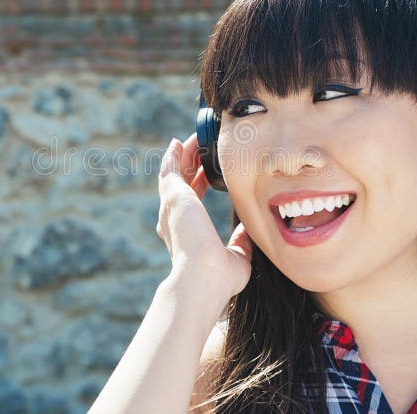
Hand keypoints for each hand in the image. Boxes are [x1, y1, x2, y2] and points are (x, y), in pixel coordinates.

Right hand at [156, 132, 252, 299]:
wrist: (202, 277)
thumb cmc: (219, 277)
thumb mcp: (236, 257)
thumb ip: (240, 242)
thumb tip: (247, 230)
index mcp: (185, 232)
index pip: (191, 201)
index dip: (198, 184)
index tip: (207, 173)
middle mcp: (173, 219)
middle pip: (180, 182)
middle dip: (189, 164)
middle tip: (199, 149)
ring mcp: (170, 206)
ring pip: (173, 172)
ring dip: (183, 155)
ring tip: (193, 140)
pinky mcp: (172, 195)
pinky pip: (169, 168)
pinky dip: (174, 155)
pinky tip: (180, 143)